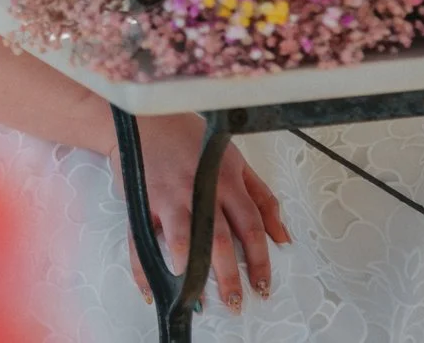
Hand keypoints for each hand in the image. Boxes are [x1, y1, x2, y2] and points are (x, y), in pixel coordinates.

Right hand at [112, 113, 290, 313]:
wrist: (146, 120)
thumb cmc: (192, 140)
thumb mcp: (235, 161)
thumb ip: (261, 198)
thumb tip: (282, 237)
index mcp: (225, 181)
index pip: (250, 225)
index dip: (259, 260)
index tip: (263, 286)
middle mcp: (199, 190)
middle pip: (218, 239)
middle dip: (228, 276)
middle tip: (234, 303)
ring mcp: (169, 197)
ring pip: (182, 240)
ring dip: (190, 271)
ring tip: (196, 298)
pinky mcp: (143, 202)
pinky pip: (140, 239)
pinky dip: (144, 268)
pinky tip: (151, 289)